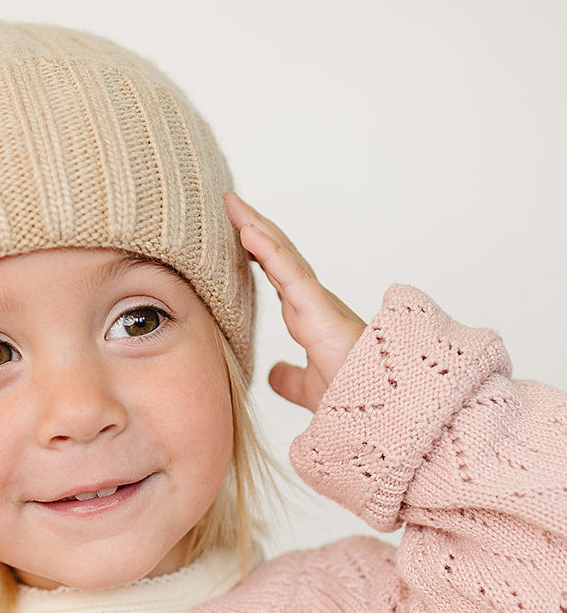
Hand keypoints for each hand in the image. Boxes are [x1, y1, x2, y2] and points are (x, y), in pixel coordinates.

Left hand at [225, 193, 366, 412]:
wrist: (382, 410)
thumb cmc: (357, 397)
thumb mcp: (310, 388)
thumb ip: (291, 380)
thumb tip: (273, 374)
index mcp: (309, 316)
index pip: (278, 275)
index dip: (258, 252)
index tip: (236, 232)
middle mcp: (313, 303)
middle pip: (278, 255)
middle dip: (254, 227)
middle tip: (229, 203)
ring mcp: (317, 303)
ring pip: (282, 255)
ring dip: (256, 227)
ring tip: (232, 204)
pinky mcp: (320, 310)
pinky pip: (290, 273)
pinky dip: (269, 251)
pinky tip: (248, 232)